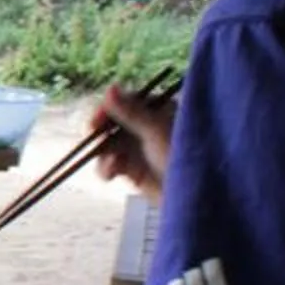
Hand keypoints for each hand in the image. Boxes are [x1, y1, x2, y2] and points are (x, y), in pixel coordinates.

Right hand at [94, 83, 176, 197]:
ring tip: (112, 164)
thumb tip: (109, 88)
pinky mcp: (131, 170)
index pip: (126, 101)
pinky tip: (112, 173)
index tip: (97, 119)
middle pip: (112, 122)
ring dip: (103, 153)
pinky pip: (108, 164)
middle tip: (93, 135)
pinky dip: (106, 167)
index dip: (109, 109)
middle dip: (102, 131)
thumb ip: (130, 112)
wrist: (192, 197)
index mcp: (159, 110)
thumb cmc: (181, 158)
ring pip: (107, 144)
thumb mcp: (156, 131)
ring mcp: (138, 149)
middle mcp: (146, 126)